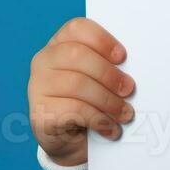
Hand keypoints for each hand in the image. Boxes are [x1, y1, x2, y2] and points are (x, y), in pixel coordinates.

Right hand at [27, 17, 135, 166]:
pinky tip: (110, 128)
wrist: (69, 141)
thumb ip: (109, 67)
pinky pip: (73, 110)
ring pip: (77, 84)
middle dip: (109, 73)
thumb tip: (131, 72)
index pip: (77, 28)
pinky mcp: (40, 113)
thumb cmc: (89, 103)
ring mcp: (38, 86)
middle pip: (77, 55)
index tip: (122, 57)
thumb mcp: (99, 80)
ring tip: (125, 114)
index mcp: (60, 44)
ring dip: (108, 101)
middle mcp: (44, 61)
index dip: (102, 40)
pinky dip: (99, 119)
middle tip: (129, 89)